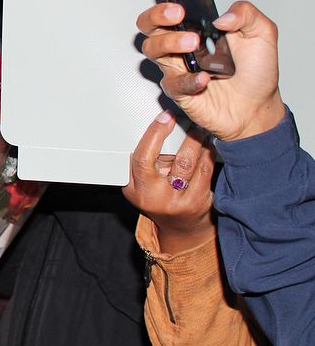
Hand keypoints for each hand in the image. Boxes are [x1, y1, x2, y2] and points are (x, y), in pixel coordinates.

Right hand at [123, 111, 214, 253]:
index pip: (142, 158)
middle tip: (191, 120)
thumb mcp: (139, 184)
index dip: (155, 135)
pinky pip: (205, 171)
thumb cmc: (157, 199)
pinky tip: (208, 146)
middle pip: (175, 160)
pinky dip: (207, 155)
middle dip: (186, 136)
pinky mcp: (199, 202)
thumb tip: (159, 127)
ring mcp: (179, 201)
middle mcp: (157, 197)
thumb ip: (143, 162)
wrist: (180, 228)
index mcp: (137, 189)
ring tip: (200, 130)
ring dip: (199, 142)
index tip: (165, 118)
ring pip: (193, 163)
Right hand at [137, 0, 285, 140]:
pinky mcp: (179, 91)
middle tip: (176, 16)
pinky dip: (188, 79)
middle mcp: (181, 47)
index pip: (167, 11)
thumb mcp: (262, 33)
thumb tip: (223, 16)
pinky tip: (204, 77)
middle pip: (149, 27)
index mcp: (196, 29)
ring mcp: (178, 68)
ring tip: (194, 44)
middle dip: (156, 17)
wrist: (258, 107)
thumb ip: (246, 14)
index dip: (163, 5)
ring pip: (152, 50)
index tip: (179, 6)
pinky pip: (173, 83)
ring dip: (170, 43)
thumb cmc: (254, 73)